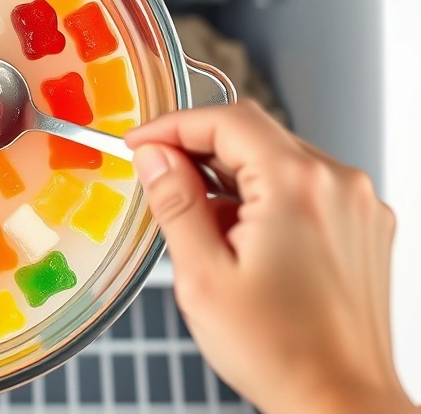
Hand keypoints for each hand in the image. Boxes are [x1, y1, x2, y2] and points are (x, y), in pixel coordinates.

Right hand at [126, 102, 415, 413]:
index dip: (173, 125)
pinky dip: (266, 199)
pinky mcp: (364, 226)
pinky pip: (305, 188)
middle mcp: (338, 184)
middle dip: (200, 154)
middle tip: (160, 185)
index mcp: (297, 186)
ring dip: (233, 181)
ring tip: (208, 235)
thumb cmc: (279, 351)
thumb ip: (176, 203)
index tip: (140, 144)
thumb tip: (154, 156)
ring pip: (279, 161)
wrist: (340, 401)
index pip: (227, 119)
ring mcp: (358, 204)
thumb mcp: (203, 276)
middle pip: (255, 136)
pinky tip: (245, 245)